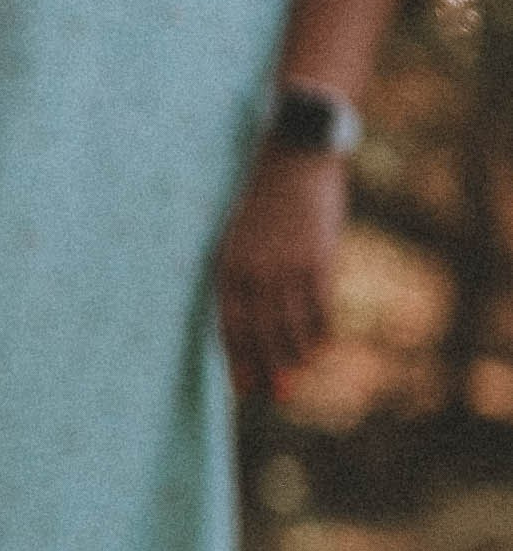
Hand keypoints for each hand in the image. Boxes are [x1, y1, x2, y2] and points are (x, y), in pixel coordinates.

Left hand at [216, 145, 348, 397]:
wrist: (293, 154)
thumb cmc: (259, 197)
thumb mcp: (235, 234)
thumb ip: (238, 274)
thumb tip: (245, 317)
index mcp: (227, 266)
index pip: (231, 327)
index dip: (238, 361)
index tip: (243, 389)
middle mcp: (255, 270)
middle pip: (262, 334)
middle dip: (268, 369)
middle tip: (276, 396)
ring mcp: (288, 266)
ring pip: (292, 327)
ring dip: (295, 358)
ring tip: (298, 379)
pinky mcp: (319, 258)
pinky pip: (321, 308)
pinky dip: (322, 332)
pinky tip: (321, 349)